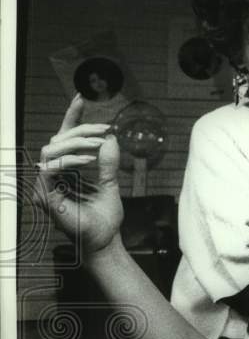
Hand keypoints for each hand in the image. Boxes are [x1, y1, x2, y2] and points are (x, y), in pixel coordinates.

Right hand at [36, 95, 122, 255]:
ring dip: (78, 142)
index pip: (65, 139)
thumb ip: (108, 162)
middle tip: (105, 129)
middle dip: (81, 130)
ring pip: (52, 148)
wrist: (104, 241)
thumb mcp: (111, 183)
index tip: (82, 97)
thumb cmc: (105, 217)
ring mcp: (47, 184)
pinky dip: (72, 160)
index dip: (72, 117)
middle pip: (58, 139)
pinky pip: (52, 167)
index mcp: (66, 170)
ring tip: (100, 144)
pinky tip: (91, 158)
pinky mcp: (46, 193)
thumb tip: (111, 139)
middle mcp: (53, 174)